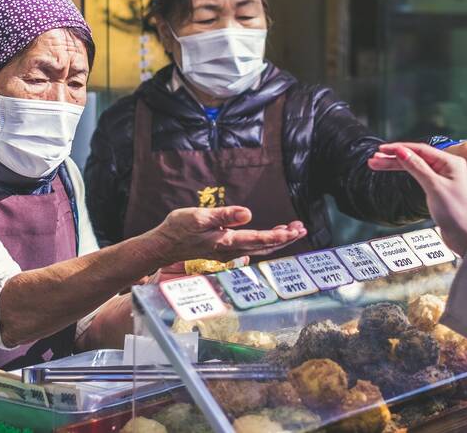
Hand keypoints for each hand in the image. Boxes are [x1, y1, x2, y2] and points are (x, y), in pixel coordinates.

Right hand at [149, 207, 306, 263]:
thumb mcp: (199, 217)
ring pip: (260, 248)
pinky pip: (251, 247)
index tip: (295, 231)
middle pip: (264, 246)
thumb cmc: (178, 229)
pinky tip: (272, 234)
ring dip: (278, 240)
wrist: (163, 246)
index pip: (258, 239)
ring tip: (293, 229)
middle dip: (285, 238)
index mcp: (226, 241)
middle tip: (302, 228)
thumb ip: (224, 215)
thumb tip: (248, 213)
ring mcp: (228, 252)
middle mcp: (231, 250)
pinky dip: (266, 241)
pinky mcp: (225, 249)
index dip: (279, 236)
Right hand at [378, 143, 466, 255]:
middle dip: (393, 158)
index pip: (420, 149)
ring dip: (395, 165)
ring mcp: (442, 178)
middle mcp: (447, 167)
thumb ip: (417, 167)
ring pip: (414, 166)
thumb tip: (401, 151)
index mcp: (451, 162)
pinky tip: (393, 170)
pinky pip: (418, 175)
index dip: (399, 148)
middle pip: (415, 157)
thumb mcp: (434, 187)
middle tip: (374, 159)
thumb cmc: (458, 214)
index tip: (382, 150)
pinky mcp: (438, 188)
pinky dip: (404, 173)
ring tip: (376, 164)